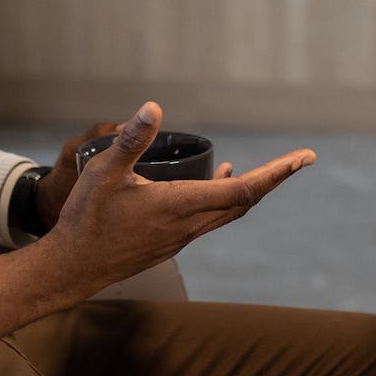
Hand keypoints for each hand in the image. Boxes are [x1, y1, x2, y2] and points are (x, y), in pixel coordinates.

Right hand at [36, 102, 314, 290]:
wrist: (72, 268)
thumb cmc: (86, 219)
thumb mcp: (103, 172)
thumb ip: (131, 140)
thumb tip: (154, 108)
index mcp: (178, 205)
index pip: (242, 190)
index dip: (276, 173)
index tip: (303, 158)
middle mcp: (188, 225)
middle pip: (245, 202)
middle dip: (275, 179)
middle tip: (301, 159)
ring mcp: (181, 237)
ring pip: (229, 212)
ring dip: (251, 190)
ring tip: (270, 170)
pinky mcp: (171, 242)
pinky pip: (211, 219)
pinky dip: (226, 199)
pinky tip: (218, 182)